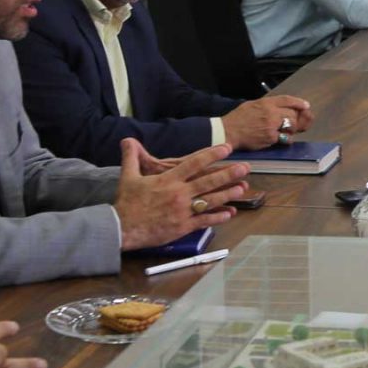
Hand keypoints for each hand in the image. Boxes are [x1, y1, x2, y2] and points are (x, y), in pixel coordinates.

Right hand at [115, 138, 252, 248]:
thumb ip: (131, 156)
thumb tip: (127, 139)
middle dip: (229, 174)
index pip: (194, 163)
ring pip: (210, 200)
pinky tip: (230, 214)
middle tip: (245, 168)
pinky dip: (218, 217)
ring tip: (242, 188)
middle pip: (208, 181)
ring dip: (228, 194)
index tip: (226, 148)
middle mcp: (179, 193)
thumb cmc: (126, 202)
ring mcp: (183, 210)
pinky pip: (204, 221)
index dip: (212, 154)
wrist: (122, 228)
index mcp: (169, 180)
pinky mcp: (183, 226)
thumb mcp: (128, 176)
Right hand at [222, 94, 314, 150]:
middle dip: (294, 119)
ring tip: (284, 131)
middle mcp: (270, 112)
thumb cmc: (238, 119)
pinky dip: (285, 139)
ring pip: (291, 125)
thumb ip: (267, 105)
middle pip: (292, 114)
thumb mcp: (252, 105)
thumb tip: (279, 107)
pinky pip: (285, 138)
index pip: (287, 100)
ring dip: (291, 129)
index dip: (299, 103)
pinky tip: (280, 139)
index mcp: (265, 103)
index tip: (306, 106)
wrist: (228, 132)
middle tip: (291, 124)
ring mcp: (271, 125)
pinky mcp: (270, 138)